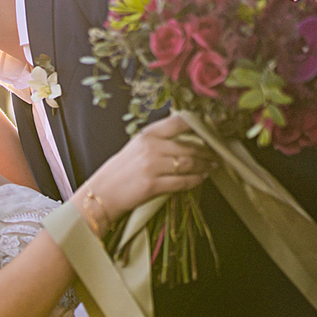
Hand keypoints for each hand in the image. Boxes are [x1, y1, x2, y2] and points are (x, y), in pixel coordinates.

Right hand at [86, 113, 216, 222]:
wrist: (101, 193)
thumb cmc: (120, 171)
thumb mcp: (136, 147)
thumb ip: (158, 141)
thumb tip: (187, 138)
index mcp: (147, 135)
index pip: (179, 123)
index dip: (199, 124)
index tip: (214, 126)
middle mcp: (150, 147)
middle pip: (189, 147)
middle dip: (207, 152)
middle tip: (216, 155)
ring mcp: (151, 166)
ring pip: (188, 164)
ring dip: (204, 166)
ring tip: (211, 167)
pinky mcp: (152, 185)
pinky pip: (182, 182)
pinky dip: (195, 180)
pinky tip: (200, 179)